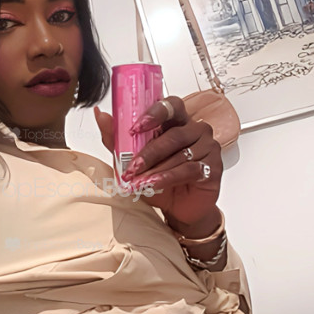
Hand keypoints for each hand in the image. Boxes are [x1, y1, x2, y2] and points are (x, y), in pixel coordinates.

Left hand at [94, 96, 221, 227]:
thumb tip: (100, 114)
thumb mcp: (132, 160)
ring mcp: (208, 147)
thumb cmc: (159, 179)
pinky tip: (154, 184)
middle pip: (173, 134)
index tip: (135, 127)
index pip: (170, 105)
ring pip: (180, 154)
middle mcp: (196, 129)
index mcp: (177, 120)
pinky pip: (189, 169)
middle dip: (148, 151)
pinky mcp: (213, 167)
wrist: (179, 208)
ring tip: (138, 180)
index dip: (154, 113)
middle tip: (131, 165)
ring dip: (155, 168)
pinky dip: (167, 178)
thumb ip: (117, 138)